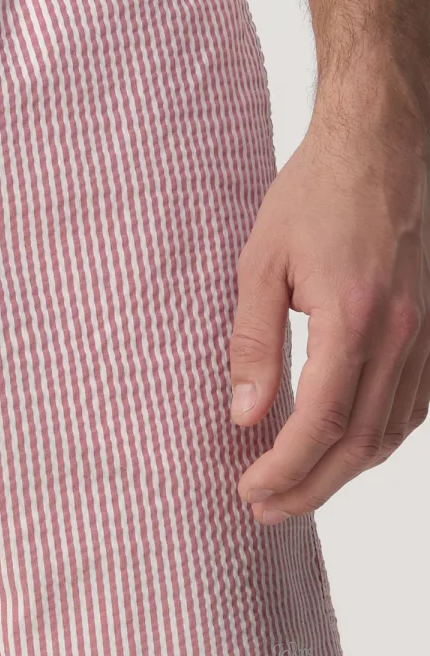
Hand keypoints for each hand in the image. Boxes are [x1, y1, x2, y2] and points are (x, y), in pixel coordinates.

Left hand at [229, 82, 429, 523]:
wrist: (382, 145)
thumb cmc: (314, 195)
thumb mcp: (260, 263)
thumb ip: (253, 344)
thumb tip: (244, 417)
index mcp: (353, 317)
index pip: (319, 422)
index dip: (284, 468)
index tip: (248, 491)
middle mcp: (401, 334)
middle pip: (358, 442)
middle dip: (309, 486)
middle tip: (262, 510)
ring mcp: (427, 334)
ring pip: (391, 432)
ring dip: (343, 472)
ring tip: (294, 490)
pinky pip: (413, 406)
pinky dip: (378, 440)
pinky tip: (344, 450)